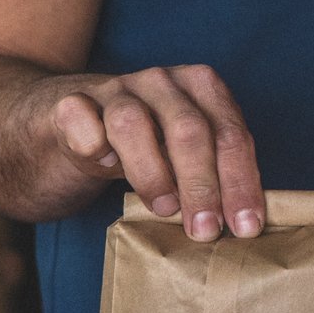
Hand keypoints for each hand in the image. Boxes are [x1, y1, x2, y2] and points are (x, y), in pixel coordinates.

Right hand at [42, 64, 264, 240]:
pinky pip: (81, 120)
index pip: (230, 133)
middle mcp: (160, 81)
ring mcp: (113, 89)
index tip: (245, 227)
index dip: (240, 182)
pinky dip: (93, 145)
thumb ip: (213, 175)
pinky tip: (103, 167)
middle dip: (202, 185)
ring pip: (133, 123)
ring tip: (164, 209)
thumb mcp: (184, 157)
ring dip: (153, 173)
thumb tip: (242, 225)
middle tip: (205, 230)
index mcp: (200, 88)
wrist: (68, 125)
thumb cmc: (142, 147)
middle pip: (188, 128)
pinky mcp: (70, 103)